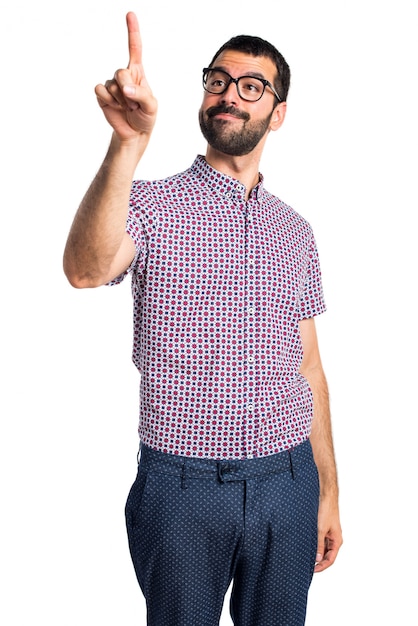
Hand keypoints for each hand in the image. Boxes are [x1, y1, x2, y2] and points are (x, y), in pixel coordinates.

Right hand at [95, 12, 156, 140]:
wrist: (134, 133)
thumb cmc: (146, 117)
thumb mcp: (151, 107)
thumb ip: (142, 95)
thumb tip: (126, 88)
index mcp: (138, 73)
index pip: (134, 48)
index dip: (132, 31)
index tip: (130, 14)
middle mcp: (124, 75)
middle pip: (121, 72)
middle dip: (127, 89)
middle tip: (134, 104)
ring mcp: (112, 84)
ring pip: (112, 85)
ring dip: (121, 100)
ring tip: (128, 109)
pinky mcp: (102, 95)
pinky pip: (100, 91)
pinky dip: (108, 101)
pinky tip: (115, 108)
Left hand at [314, 495, 342, 572]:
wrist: (326, 496)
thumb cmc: (326, 510)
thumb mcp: (321, 529)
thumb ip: (319, 545)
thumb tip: (317, 559)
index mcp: (337, 541)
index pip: (330, 559)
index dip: (322, 566)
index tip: (313, 570)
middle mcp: (334, 539)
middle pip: (327, 555)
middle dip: (319, 561)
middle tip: (308, 565)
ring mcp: (329, 534)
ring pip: (323, 548)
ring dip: (316, 553)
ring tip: (306, 557)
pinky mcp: (324, 528)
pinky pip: (320, 540)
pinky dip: (315, 545)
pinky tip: (307, 545)